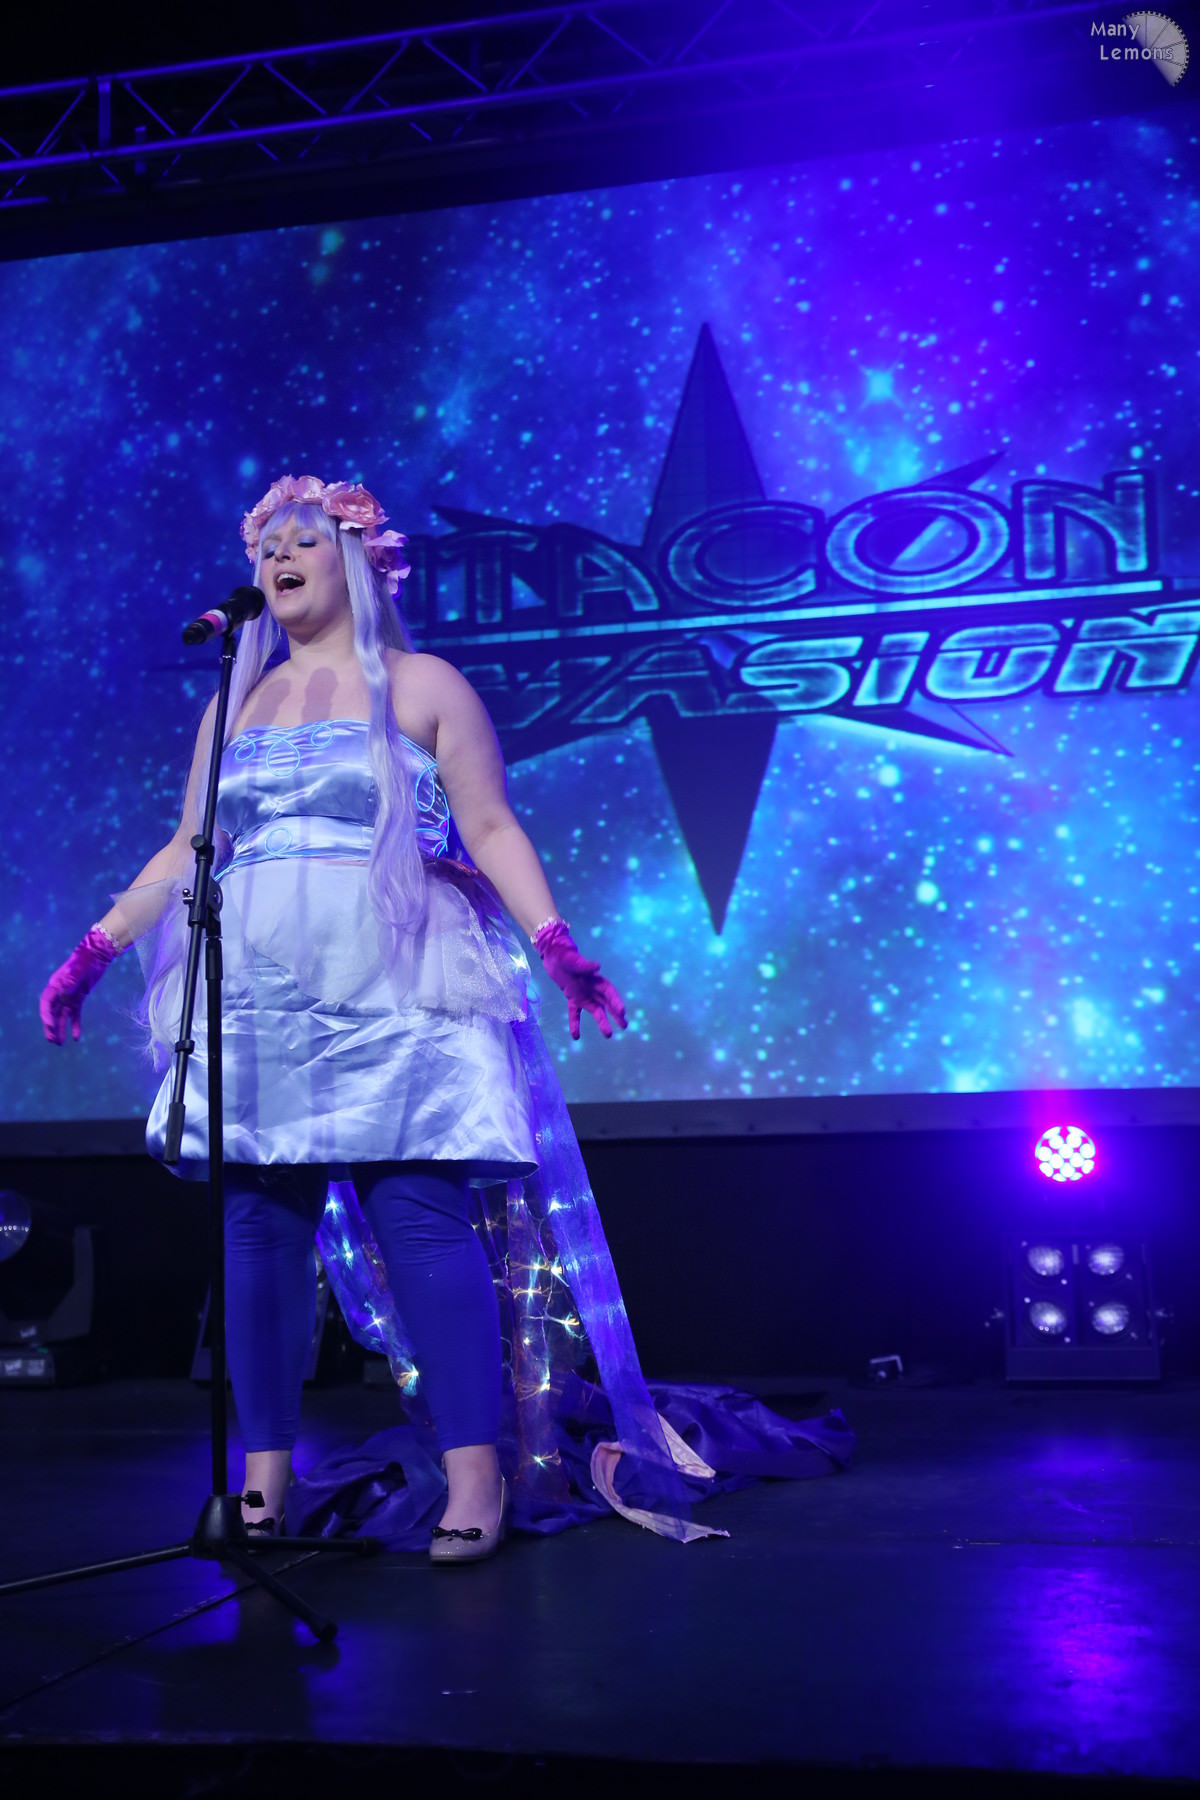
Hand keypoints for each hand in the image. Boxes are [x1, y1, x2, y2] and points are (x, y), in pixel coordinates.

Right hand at [39, 927, 119, 1044]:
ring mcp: (68, 996)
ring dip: (60, 1030)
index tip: (50, 1025)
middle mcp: (59, 993)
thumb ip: (68, 981)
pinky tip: (76, 1038)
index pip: (46, 1003)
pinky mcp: (78, 999)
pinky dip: (75, 1026)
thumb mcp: (75, 971)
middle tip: (53, 1040)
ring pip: (61, 1017)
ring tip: (60, 1044)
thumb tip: (61, 990)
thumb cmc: (84, 962)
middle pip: (52, 1013)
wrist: (96, 956)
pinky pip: (74, 1015)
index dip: (46, 1015)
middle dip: (51, 1027)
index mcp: (54, 986)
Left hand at [534, 920, 626, 1040]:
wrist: (554, 955)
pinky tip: (576, 1037)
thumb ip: (585, 965)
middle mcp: (592, 988)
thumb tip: (597, 966)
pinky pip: (575, 1013)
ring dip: (601, 1022)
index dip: (616, 1002)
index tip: (622, 1012)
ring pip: (595, 1010)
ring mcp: (583, 994)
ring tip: (608, 1035)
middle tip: (625, 1026)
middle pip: (607, 1003)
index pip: (609, 992)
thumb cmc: (565, 956)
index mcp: (595, 979)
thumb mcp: (573, 960)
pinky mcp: (573, 998)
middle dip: (616, 1014)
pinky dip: (575, 1023)